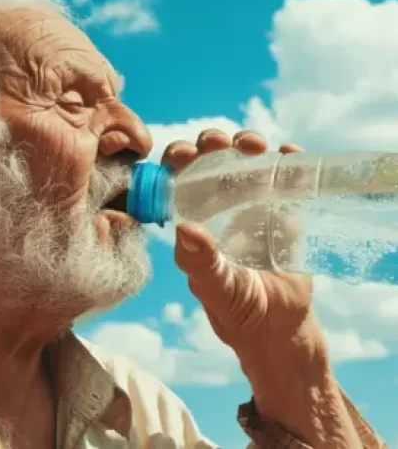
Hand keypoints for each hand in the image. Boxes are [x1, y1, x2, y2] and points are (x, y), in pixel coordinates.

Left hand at [161, 129, 315, 355]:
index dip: (177, 159)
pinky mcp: (286, 207)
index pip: (179, 177)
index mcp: (194, 215)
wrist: (278, 325)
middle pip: (212, 159)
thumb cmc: (236, 306)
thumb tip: (185, 228)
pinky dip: (289, 159)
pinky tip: (289, 153)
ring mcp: (255, 201)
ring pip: (247, 159)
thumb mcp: (214, 287)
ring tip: (254, 147)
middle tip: (218, 144)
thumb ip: (199, 262)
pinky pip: (287, 175)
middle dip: (211, 142)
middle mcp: (221, 203)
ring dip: (248, 142)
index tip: (184, 155)